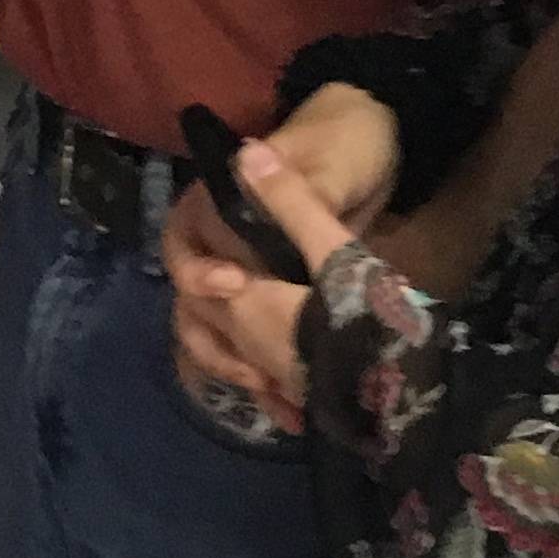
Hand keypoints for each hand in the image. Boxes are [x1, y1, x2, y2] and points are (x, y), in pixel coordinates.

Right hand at [158, 86, 395, 433]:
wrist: (373, 151)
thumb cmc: (342, 146)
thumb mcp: (328, 165)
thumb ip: (294, 184)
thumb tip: (250, 161)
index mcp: (214, 207)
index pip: (185, 250)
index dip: (201, 277)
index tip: (235, 288)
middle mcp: (216, 247)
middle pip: (195, 307)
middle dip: (225, 345)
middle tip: (263, 371)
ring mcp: (242, 279)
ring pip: (216, 337)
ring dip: (241, 372)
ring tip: (278, 399)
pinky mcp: (269, 304)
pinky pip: (252, 349)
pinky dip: (268, 380)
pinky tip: (294, 411)